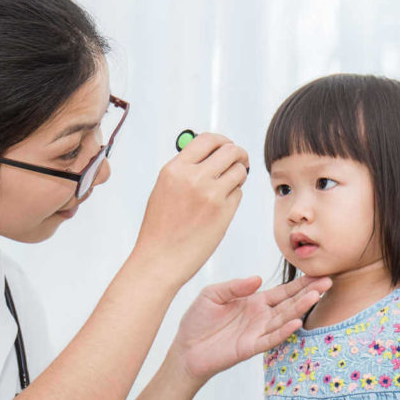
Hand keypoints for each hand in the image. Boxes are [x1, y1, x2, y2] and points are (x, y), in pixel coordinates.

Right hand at [133, 133, 249, 286]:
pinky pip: (239, 194)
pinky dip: (234, 196)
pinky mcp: (223, 212)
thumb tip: (208, 155)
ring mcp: (210, 194)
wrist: (160, 260)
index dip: (222, 141)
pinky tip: (221, 207)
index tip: (227, 147)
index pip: (207, 139)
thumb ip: (185, 170)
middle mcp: (193, 177)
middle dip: (238, 155)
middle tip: (240, 162)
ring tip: (228, 187)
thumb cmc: (161, 229)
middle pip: (230, 150)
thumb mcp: (164, 189)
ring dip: (239, 176)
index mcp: (175, 169)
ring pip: (239, 171)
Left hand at [171, 275, 331, 383]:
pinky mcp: (250, 347)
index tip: (318, 273)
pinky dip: (283, 331)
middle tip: (328, 281)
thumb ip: (234, 286)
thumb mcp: (212, 295)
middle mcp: (260, 316)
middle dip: (308, 292)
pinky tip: (296, 321)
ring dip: (300, 308)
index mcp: (254, 301)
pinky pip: (270, 338)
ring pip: (284, 318)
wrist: (186, 349)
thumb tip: (258, 278)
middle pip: (289, 302)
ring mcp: (257, 332)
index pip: (282, 291)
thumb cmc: (198, 321)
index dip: (300, 283)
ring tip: (316, 295)